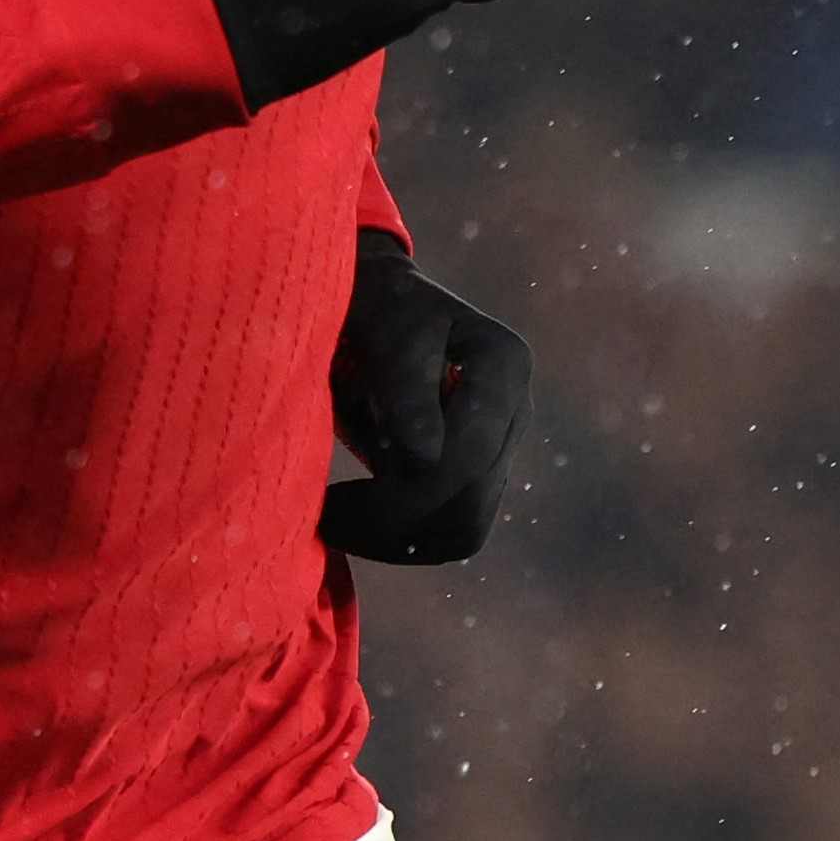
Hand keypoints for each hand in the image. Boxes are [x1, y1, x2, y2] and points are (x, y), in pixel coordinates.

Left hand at [315, 230, 529, 565]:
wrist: (375, 299)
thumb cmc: (369, 302)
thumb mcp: (382, 325)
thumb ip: (404, 385)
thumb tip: (425, 460)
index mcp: (503, 366)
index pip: (464, 459)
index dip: (401, 494)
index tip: (330, 501)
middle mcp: (515, 410)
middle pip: (469, 503)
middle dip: (393, 524)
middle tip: (323, 521)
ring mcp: (501, 445)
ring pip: (464, 530)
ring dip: (395, 541)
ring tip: (333, 523)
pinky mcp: (478, 472)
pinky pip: (451, 531)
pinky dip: (402, 540)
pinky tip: (353, 522)